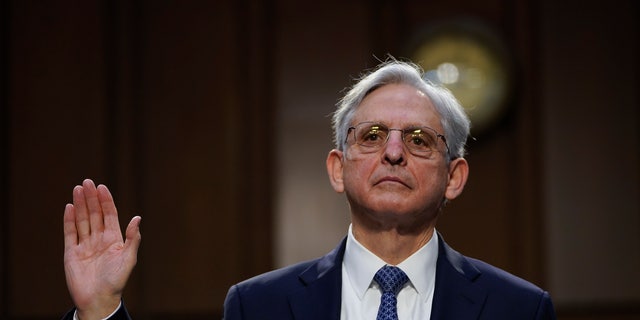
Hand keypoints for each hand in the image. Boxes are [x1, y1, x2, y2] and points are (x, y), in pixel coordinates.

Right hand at [63, 179, 140, 318]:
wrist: (98, 300)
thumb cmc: (117, 281)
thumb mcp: (129, 258)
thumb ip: (133, 238)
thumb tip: (138, 217)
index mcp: (114, 239)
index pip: (109, 215)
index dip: (106, 201)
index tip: (102, 187)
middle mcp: (99, 239)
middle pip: (94, 214)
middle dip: (91, 198)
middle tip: (87, 182)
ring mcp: (85, 245)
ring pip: (82, 220)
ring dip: (80, 204)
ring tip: (78, 189)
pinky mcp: (71, 253)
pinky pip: (70, 233)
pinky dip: (69, 220)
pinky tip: (70, 207)